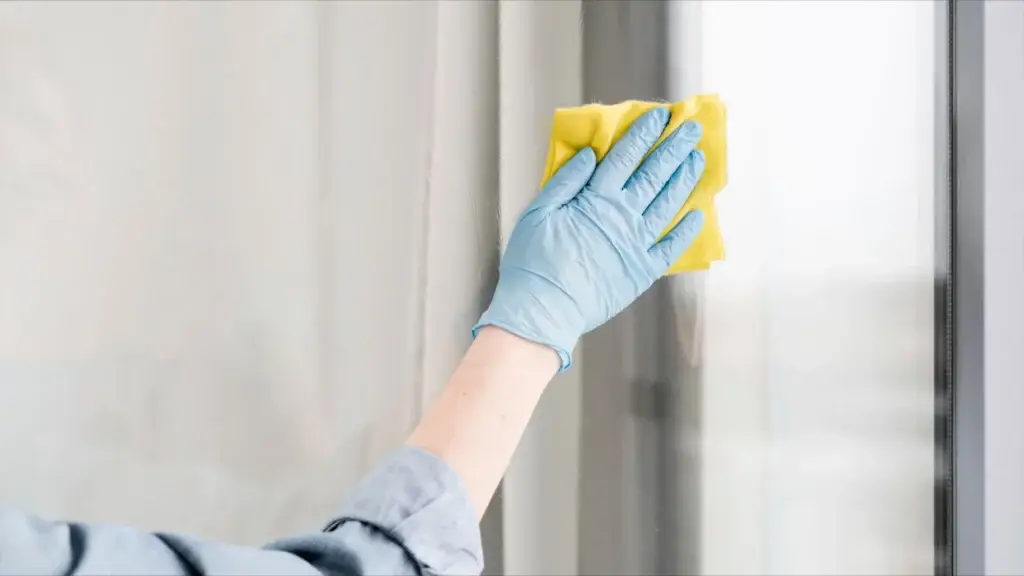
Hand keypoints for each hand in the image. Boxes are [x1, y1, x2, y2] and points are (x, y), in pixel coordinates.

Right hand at [474, 108, 705, 369]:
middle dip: (674, 148)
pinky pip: (671, 247)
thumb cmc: (532, 263)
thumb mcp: (537, 213)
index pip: (625, 157)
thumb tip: (591, 154)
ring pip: (668, 204)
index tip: (660, 116)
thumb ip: (565, 181)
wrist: (543, 311)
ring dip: (685, 180)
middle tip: (692, 129)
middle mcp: (622, 217)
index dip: (644, 134)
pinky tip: (697, 214)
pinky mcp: (642, 271)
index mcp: (596, 199)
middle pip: (654, 174)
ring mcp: (636, 244)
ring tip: (698, 160)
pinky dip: (685, 230)